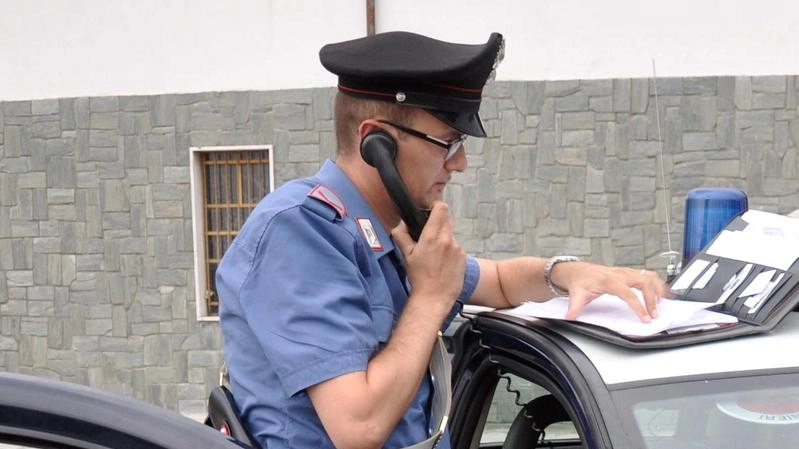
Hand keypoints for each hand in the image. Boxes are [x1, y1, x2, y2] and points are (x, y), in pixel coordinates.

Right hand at [392, 201, 465, 312]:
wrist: (434, 298)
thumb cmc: (419, 278)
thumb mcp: (406, 255)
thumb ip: (401, 235)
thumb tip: (401, 224)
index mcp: (432, 237)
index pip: (441, 208)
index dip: (436, 205)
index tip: (431, 209)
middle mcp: (447, 240)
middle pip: (448, 218)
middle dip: (439, 221)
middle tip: (430, 232)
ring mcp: (457, 249)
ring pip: (451, 234)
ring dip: (444, 238)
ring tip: (435, 255)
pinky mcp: (463, 257)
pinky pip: (456, 247)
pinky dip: (450, 251)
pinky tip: (443, 263)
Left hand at [554, 262, 669, 322]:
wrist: (576, 270)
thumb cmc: (578, 282)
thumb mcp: (576, 295)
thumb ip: (574, 307)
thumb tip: (570, 316)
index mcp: (608, 280)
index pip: (628, 293)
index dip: (638, 306)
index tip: (645, 317)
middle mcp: (619, 274)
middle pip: (643, 282)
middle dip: (652, 298)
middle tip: (655, 314)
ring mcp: (625, 272)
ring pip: (648, 275)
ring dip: (658, 289)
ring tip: (663, 303)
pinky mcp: (628, 272)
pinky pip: (647, 274)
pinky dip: (656, 283)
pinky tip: (661, 293)